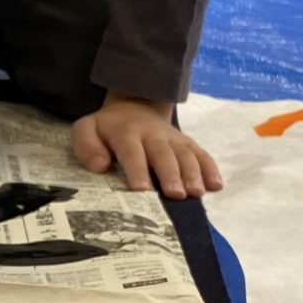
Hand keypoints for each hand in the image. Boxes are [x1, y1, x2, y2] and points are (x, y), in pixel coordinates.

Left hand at [73, 93, 225, 197]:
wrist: (134, 108)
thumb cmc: (107, 129)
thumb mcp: (86, 130)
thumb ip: (86, 146)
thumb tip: (100, 166)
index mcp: (125, 133)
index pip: (132, 152)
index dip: (137, 170)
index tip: (142, 190)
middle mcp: (152, 134)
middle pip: (163, 154)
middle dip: (170, 174)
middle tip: (175, 194)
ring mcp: (172, 138)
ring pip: (185, 154)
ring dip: (192, 173)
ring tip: (196, 193)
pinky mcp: (186, 143)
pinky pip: (200, 153)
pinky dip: (210, 168)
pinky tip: (216, 185)